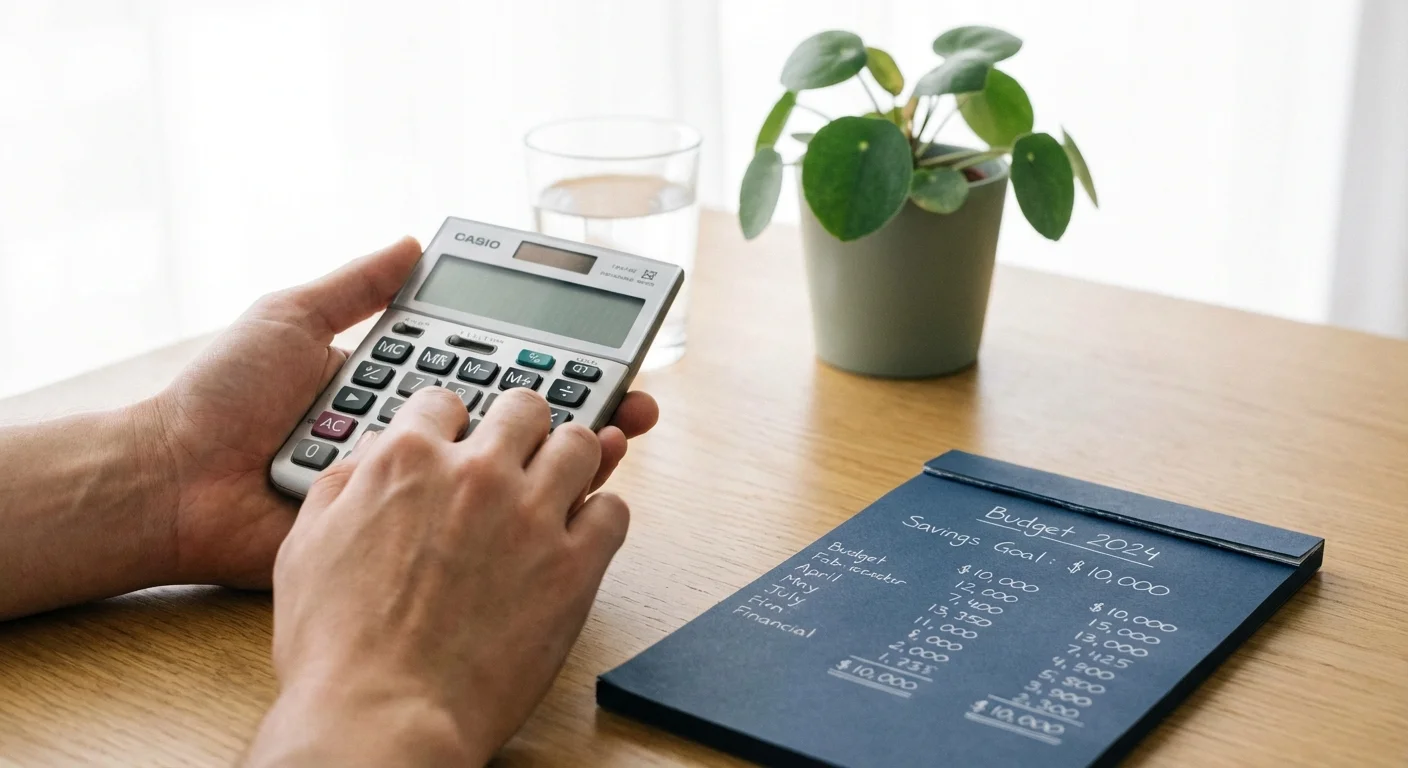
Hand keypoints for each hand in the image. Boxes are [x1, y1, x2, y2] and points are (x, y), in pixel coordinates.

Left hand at [145, 238, 658, 587]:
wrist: (173, 483)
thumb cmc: (223, 399)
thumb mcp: (290, 320)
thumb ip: (353, 287)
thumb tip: (411, 242)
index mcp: (395, 390)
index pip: (489, 371)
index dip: (545, 364)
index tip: (596, 355)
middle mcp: (413, 443)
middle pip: (510, 428)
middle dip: (577, 414)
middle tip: (632, 404)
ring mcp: (408, 497)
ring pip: (500, 481)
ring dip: (566, 466)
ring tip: (617, 445)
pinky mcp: (394, 543)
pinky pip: (463, 533)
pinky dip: (518, 522)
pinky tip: (564, 505)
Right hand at [246, 386, 627, 764]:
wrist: (383, 717)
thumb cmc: (338, 649)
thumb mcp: (304, 548)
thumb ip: (340, 487)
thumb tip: (368, 460)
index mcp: (406, 461)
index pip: (446, 400)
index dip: (454, 421)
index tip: (460, 439)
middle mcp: (475, 474)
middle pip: (524, 407)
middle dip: (521, 426)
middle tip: (518, 453)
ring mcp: (531, 516)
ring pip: (581, 444)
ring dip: (571, 460)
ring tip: (560, 485)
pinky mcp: (575, 564)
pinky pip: (614, 510)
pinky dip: (601, 518)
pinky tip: (582, 536)